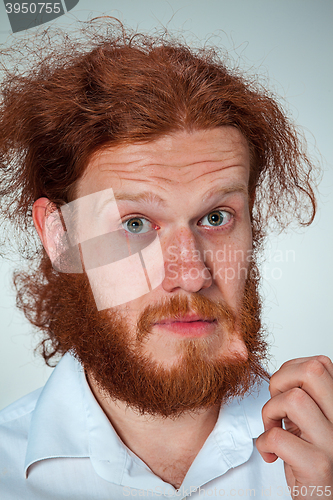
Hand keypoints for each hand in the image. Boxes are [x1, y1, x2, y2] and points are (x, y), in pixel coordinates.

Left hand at [256, 356, 332, 498]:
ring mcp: (332, 442)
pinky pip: (279, 437)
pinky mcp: (318, 466)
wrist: (324, 499)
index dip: (291, 370)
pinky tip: (270, 453)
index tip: (284, 391)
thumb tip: (282, 377)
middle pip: (311, 371)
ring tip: (273, 428)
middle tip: (276, 403)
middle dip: (281, 380)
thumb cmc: (314, 464)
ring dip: (271, 411)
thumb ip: (306, 399)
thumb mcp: (314, 423)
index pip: (320, 363)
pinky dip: (264, 442)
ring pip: (294, 399)